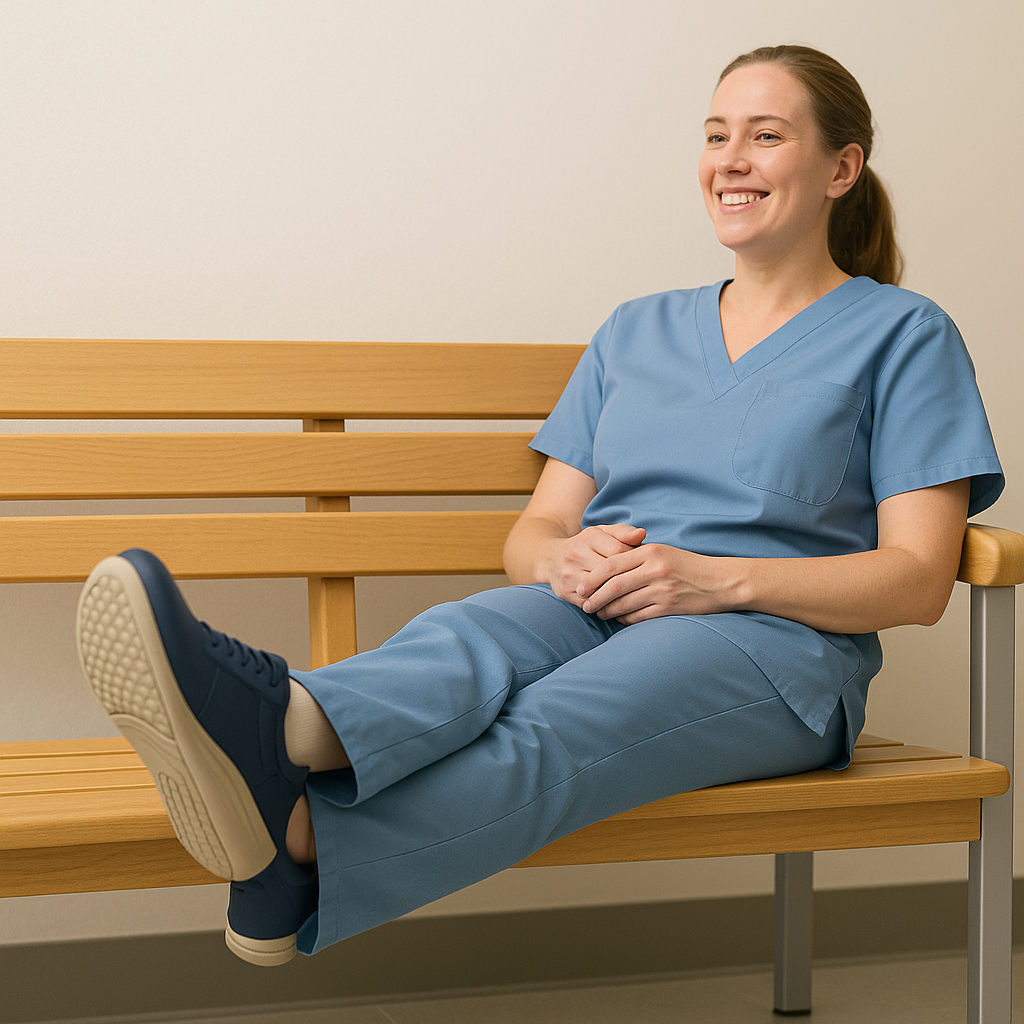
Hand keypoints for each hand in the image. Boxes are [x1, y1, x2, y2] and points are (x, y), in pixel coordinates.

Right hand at [547, 523, 645, 604]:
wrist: (552, 558)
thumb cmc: (587, 546)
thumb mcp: (603, 533)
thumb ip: (624, 533)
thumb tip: (642, 534)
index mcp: (589, 537)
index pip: (619, 551)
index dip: (633, 560)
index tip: (640, 566)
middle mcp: (576, 554)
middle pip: (610, 572)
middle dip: (627, 579)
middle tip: (639, 584)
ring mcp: (568, 574)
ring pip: (601, 589)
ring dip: (617, 595)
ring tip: (630, 595)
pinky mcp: (564, 591)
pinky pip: (591, 603)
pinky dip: (605, 605)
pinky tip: (615, 604)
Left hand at [576, 544, 735, 624]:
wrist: (721, 581)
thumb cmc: (688, 566)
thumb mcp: (663, 552)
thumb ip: (637, 556)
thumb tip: (607, 568)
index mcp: (650, 552)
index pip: (611, 565)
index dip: (592, 578)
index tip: (581, 588)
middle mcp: (655, 569)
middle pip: (614, 585)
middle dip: (595, 597)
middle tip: (585, 605)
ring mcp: (662, 589)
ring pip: (624, 603)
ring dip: (608, 611)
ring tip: (599, 614)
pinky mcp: (669, 607)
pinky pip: (639, 616)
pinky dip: (625, 619)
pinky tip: (619, 620)